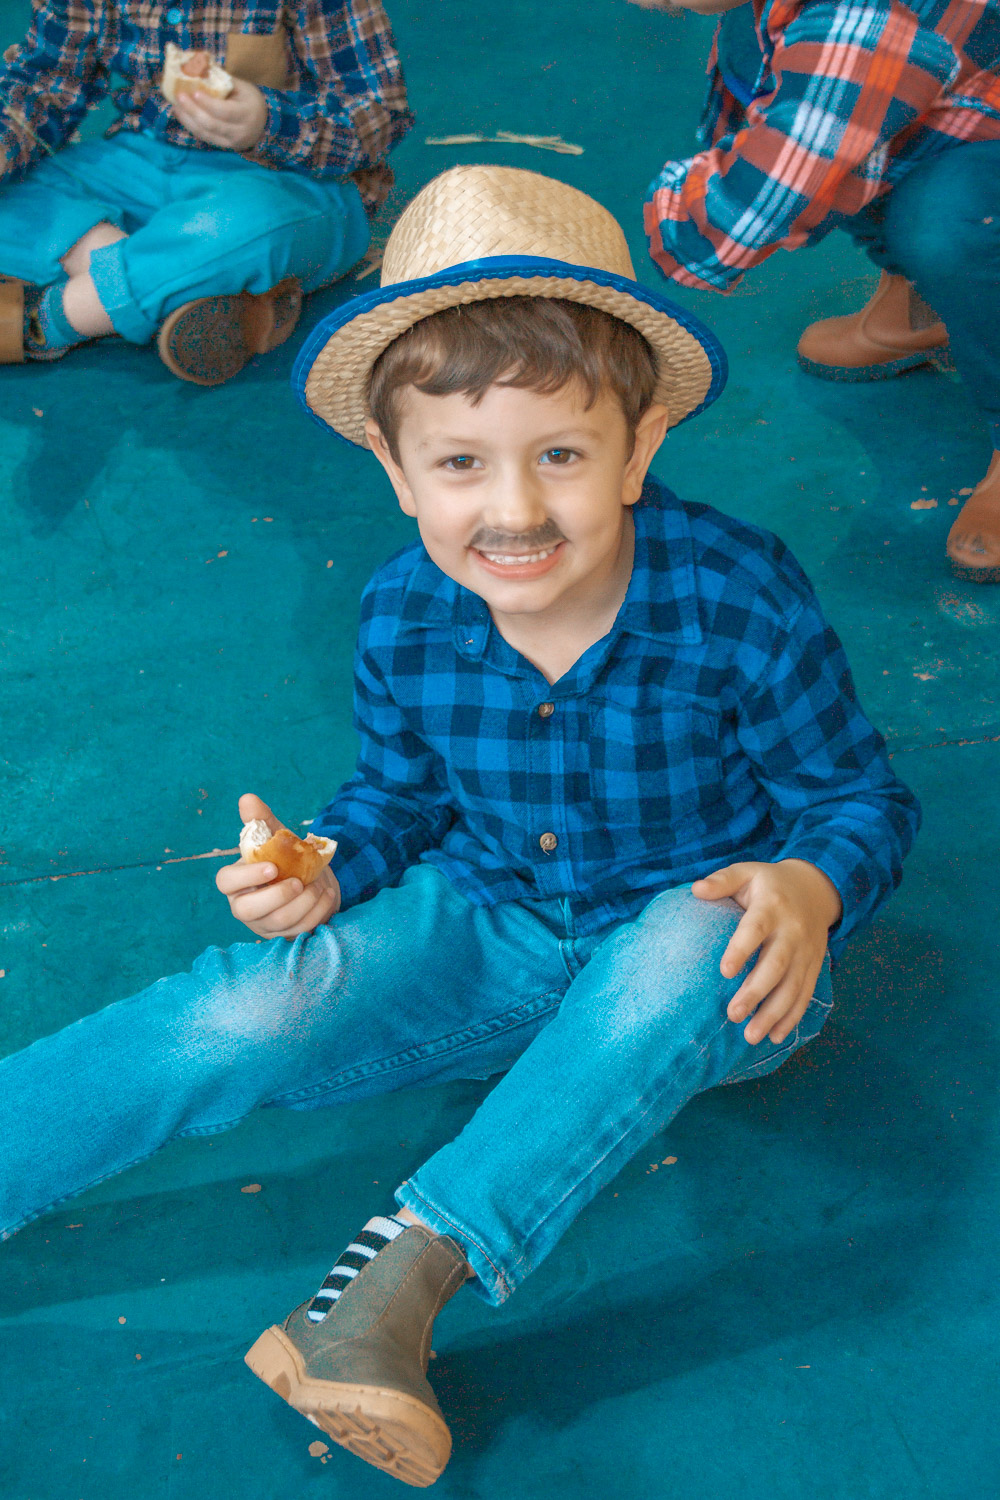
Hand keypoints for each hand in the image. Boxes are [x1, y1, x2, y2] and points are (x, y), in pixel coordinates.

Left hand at [171, 78, 268, 151]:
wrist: (263, 124)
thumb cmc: (250, 100)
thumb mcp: (243, 87)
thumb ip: (222, 80)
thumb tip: (198, 66)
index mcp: (246, 114)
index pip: (224, 112)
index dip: (208, 104)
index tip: (194, 92)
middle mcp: (240, 131)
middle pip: (212, 124)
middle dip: (193, 111)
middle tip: (179, 97)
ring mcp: (231, 142)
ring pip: (206, 134)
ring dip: (188, 120)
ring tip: (176, 106)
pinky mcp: (224, 146)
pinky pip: (205, 138)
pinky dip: (191, 126)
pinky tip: (182, 115)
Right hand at [215, 792, 340, 938]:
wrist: (313, 882)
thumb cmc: (286, 860)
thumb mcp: (276, 838)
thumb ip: (261, 821)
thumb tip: (247, 799)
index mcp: (237, 882)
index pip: (226, 882)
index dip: (245, 877)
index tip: (272, 867)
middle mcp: (246, 906)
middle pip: (247, 910)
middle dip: (276, 896)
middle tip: (298, 882)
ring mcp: (266, 925)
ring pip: (279, 921)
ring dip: (304, 901)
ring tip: (318, 884)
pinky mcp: (286, 936)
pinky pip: (300, 930)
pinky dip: (318, 911)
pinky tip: (327, 895)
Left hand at [692, 859, 841, 1045]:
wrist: (816, 888)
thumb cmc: (770, 883)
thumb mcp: (747, 872)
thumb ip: (722, 880)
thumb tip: (695, 890)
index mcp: (772, 906)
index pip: (756, 929)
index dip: (742, 949)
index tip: (725, 971)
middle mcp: (792, 931)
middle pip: (776, 965)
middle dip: (756, 992)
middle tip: (733, 1015)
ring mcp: (806, 952)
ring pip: (793, 987)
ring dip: (774, 1014)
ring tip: (751, 1036)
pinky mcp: (814, 966)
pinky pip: (805, 994)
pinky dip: (792, 1017)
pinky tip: (775, 1036)